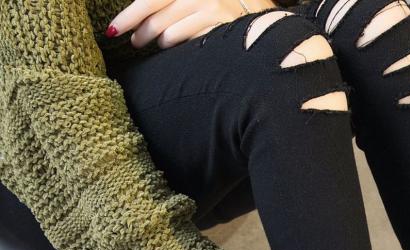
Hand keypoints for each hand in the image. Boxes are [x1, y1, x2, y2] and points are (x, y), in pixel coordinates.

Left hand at [108, 0, 277, 48]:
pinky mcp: (220, 24)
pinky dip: (176, 45)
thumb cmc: (220, 9)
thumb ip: (170, 5)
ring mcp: (209, 6)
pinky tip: (175, 47)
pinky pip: (186, 40)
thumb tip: (138, 22)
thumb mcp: (195, 2)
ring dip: (158, 41)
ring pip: (167, 31)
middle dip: (139, 32)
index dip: (127, 16)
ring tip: (157, 45)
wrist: (261, 21)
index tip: (112, 30)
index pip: (148, 0)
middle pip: (154, 16)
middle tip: (134, 42)